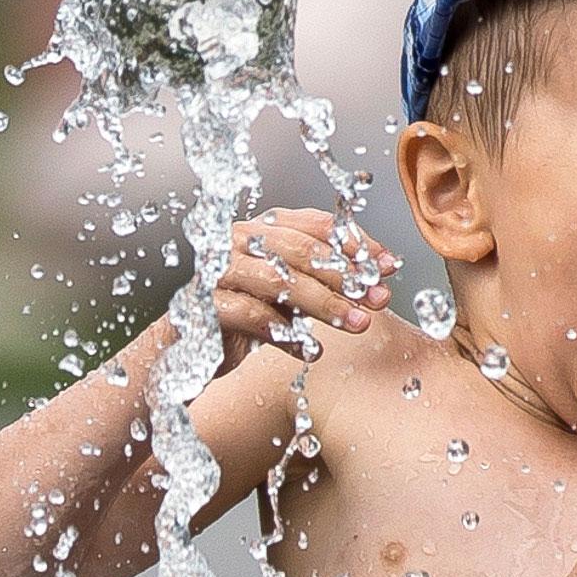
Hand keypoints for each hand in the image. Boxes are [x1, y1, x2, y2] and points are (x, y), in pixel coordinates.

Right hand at [213, 207, 396, 377]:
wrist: (188, 352)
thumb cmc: (244, 319)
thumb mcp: (291, 297)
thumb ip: (325, 283)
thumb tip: (380, 280)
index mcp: (260, 230)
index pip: (314, 225)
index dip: (354, 243)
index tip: (388, 266)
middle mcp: (236, 241)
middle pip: (300, 250)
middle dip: (345, 275)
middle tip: (378, 298)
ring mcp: (217, 271)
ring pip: (278, 280)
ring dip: (324, 304)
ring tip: (356, 324)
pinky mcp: (205, 306)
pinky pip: (251, 316)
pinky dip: (286, 335)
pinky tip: (310, 352)